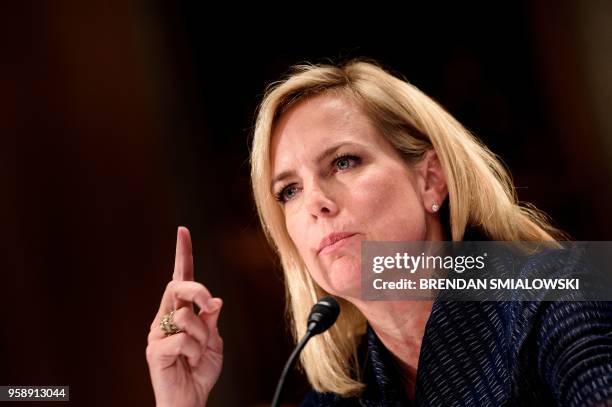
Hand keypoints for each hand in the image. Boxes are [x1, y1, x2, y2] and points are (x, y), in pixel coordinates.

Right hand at [146, 227, 222, 406]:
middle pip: (178, 286)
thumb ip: (211, 321)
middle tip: (212, 306)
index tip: (183, 231)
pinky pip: (183, 339)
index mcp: (180, 313)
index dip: (183, 255)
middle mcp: (165, 318)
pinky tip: (189, 363)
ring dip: (203, 337)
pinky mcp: (155, 350)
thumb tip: (215, 302)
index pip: (181, 279)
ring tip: (198, 354)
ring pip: (186, 316)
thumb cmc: (200, 372)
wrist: (189, 401)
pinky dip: (196, 352)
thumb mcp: (214, 343)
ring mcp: (157, 333)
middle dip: (198, 290)